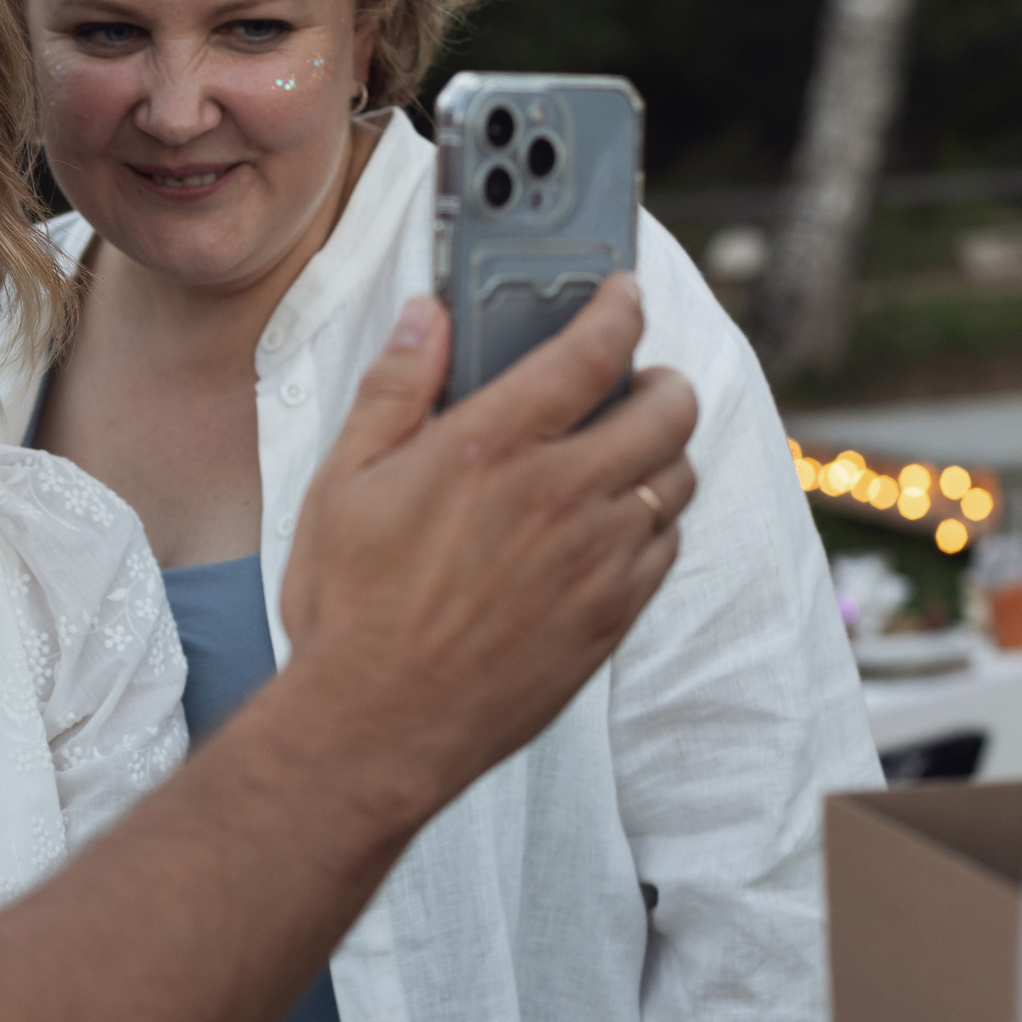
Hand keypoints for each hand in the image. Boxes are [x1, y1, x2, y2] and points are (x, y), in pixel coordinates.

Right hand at [277, 278, 695, 827]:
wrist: (378, 726)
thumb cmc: (351, 609)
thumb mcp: (342, 486)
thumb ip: (393, 392)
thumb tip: (426, 320)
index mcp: (491, 448)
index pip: (592, 349)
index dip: (620, 307)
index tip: (622, 296)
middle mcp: (561, 495)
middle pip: (668, 406)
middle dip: (659, 378)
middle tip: (631, 382)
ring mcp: (598, 559)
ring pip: (680, 475)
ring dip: (662, 451)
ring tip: (622, 454)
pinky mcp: (613, 615)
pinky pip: (668, 545)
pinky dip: (654, 521)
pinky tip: (612, 526)